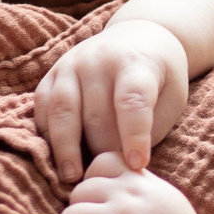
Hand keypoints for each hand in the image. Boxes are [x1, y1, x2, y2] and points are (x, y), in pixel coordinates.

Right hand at [36, 17, 191, 182]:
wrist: (137, 36)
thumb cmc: (158, 78)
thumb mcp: (170, 97)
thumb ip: (151, 127)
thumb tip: (125, 165)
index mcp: (135, 62)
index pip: (132, 101)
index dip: (134, 136)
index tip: (137, 165)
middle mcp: (99, 59)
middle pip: (96, 114)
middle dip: (102, 150)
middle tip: (108, 176)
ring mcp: (71, 64)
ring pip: (63, 111)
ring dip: (66, 148)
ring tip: (73, 176)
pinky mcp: (52, 73)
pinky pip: (43, 108)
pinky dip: (48, 134)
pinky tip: (57, 157)